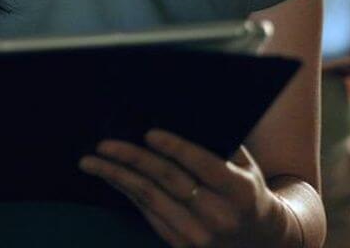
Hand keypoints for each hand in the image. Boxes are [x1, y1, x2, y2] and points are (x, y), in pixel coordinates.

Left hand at [80, 130, 294, 246]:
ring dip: (117, 178)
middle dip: (133, 160)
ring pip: (150, 199)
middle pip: (168, 182)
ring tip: (91, 161)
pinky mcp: (180, 245)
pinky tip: (111, 176)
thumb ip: (219, 144)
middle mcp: (218, 216)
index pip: (202, 165)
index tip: (149, 132)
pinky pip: (147, 213)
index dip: (175, 148)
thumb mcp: (246, 167)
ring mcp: (197, 236)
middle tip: (104, 144)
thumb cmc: (247, 192)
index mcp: (239, 192)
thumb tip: (181, 114)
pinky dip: (127, 192)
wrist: (258, 240)